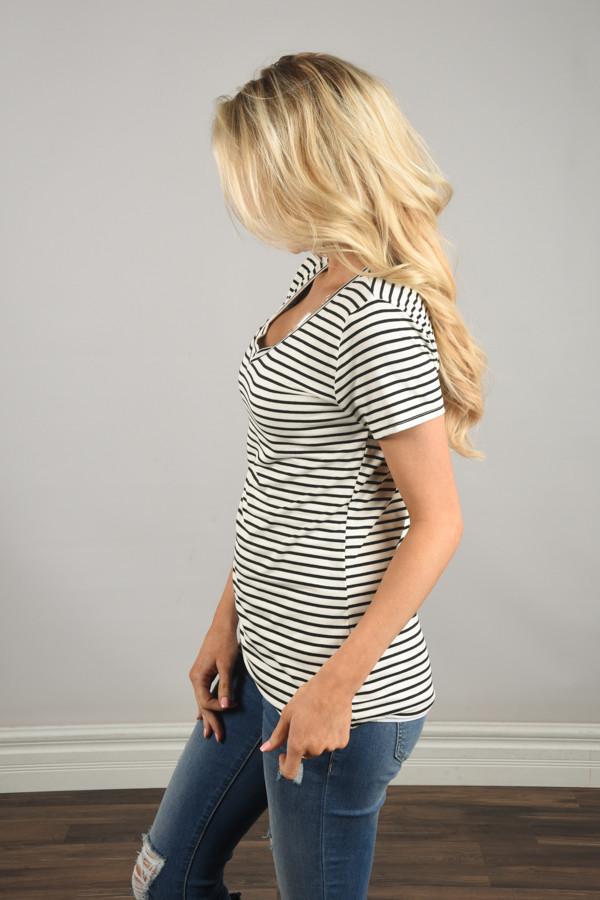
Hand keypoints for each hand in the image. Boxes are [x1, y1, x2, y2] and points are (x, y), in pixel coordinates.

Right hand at [189, 624, 239, 742]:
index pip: (206, 701)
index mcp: (198, 677)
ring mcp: (199, 675)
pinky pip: (205, 692)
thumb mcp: (227, 665)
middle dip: (210, 720)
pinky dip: (208, 703)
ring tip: (209, 731)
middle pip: (202, 704)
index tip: (232, 707)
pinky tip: (206, 712)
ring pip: (203, 699)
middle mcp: (195, 677)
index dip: (218, 708)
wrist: (224, 624)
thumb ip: (225, 686)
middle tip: (217, 738)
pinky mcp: (206, 672)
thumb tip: (224, 706)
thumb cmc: (225, 642)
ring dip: (208, 715)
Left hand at [259, 673, 352, 780]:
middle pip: (305, 754)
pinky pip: (332, 743)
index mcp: (297, 744)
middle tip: (305, 721)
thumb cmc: (307, 698)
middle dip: (302, 742)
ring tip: (318, 717)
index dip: (283, 767)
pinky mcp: (342, 742)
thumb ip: (277, 736)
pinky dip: (329, 735)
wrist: (334, 686)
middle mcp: (314, 749)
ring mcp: (330, 746)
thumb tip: (264, 749)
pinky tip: (330, 719)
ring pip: (319, 748)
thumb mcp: (287, 715)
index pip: (289, 772)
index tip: (283, 754)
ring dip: (317, 739)